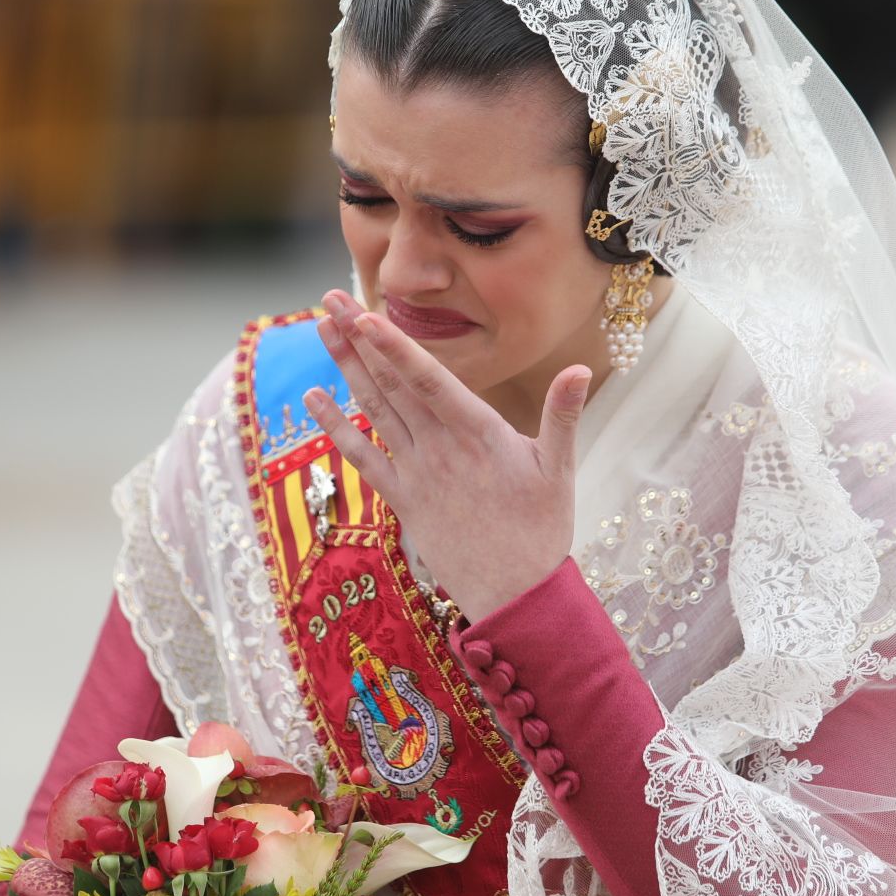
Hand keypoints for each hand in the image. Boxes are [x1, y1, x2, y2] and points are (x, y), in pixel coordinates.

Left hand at [302, 289, 589, 621]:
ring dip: (345, 368)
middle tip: (332, 299)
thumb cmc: (543, 530)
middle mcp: (440, 449)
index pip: (429, 379)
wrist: (515, 597)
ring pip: (373, 411)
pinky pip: (362, 459)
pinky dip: (336, 428)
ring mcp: (417, 474)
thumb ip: (564, 415)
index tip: (365, 316)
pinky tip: (315, 398)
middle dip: (360, 339)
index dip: (395, 346)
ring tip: (322, 328)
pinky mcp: (403, 501)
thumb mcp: (561, 470)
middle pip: (392, 384)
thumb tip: (579, 369)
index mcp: (479, 434)